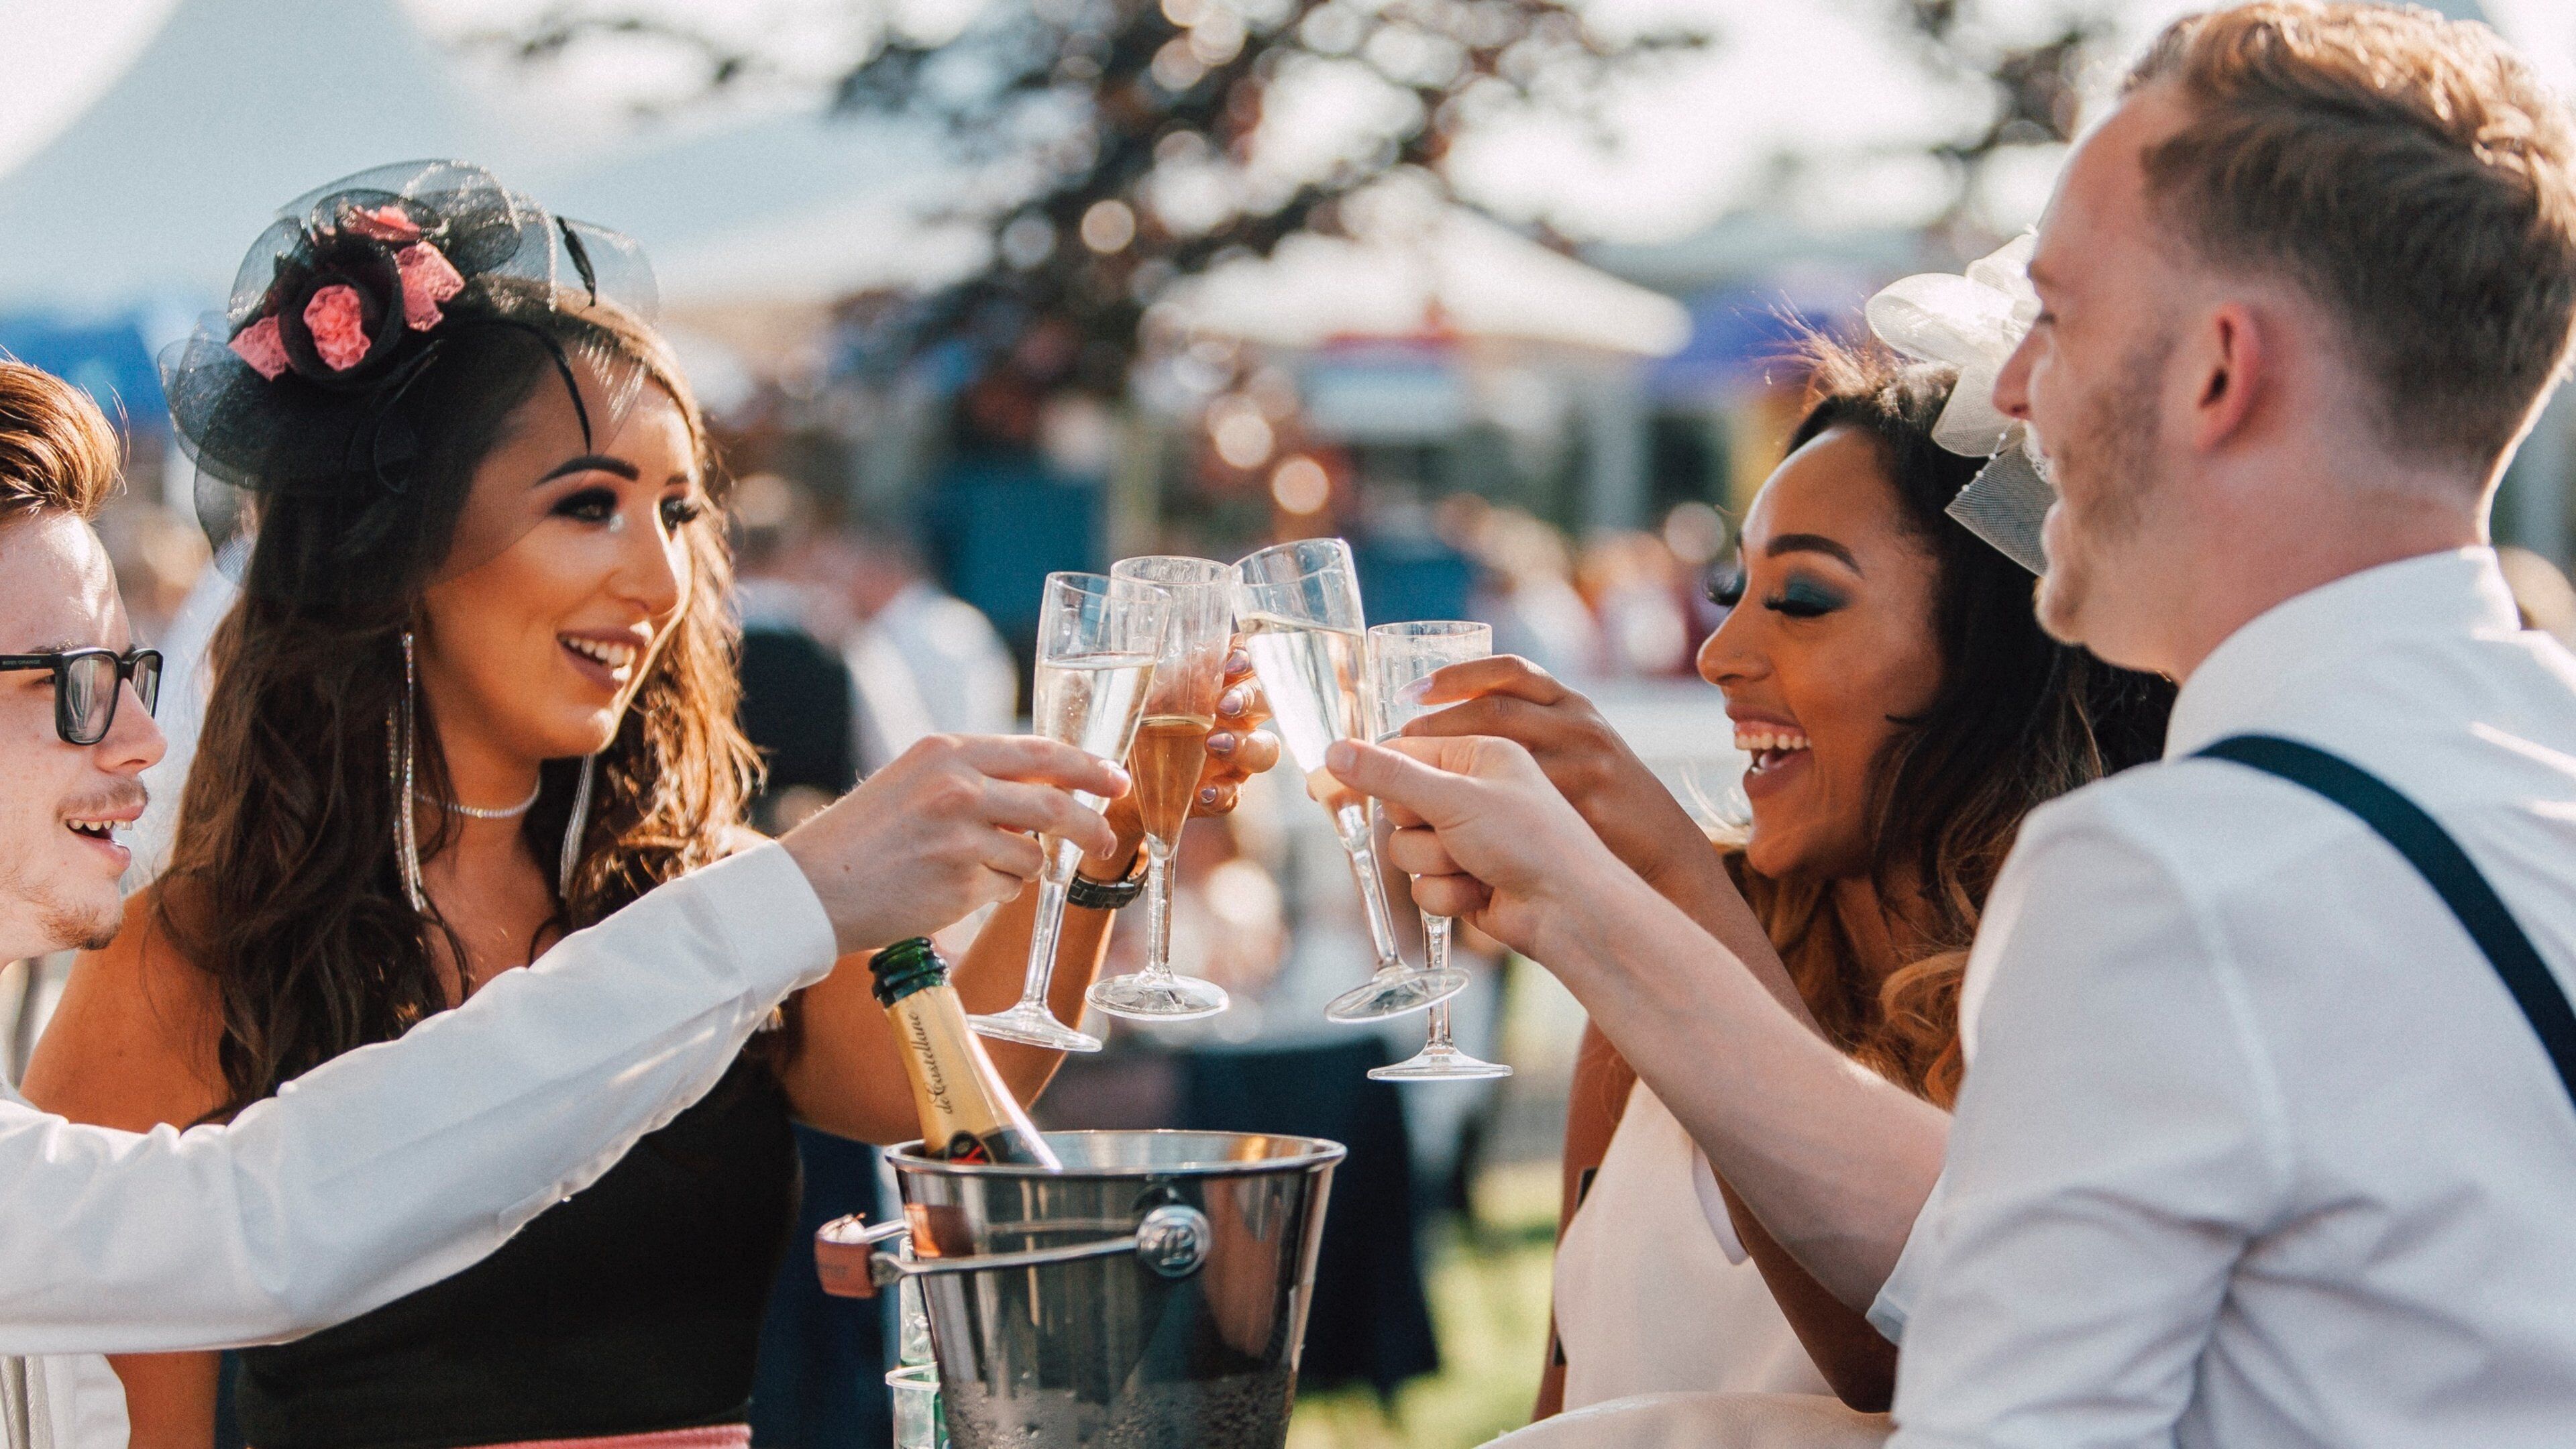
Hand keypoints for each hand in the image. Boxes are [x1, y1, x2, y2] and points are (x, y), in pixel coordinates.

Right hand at [782, 734, 1125, 954]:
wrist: (813, 886)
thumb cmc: (865, 836)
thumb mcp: (916, 780)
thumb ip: (977, 777)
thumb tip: (1049, 788)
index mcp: (948, 751)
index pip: (1039, 752)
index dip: (1087, 766)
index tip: (1116, 779)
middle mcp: (958, 786)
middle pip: (1054, 805)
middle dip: (1089, 826)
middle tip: (1105, 840)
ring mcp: (961, 836)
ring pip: (1031, 855)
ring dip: (1017, 868)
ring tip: (965, 869)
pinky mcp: (961, 883)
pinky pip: (1005, 889)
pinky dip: (990, 892)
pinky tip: (947, 889)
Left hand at [1089, 646, 1281, 876]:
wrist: (1118, 783)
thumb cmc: (1134, 727)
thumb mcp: (1135, 699)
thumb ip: (1146, 682)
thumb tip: (1143, 666)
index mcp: (1218, 687)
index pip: (1247, 662)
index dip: (1249, 657)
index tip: (1232, 661)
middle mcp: (1235, 720)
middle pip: (1267, 701)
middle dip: (1252, 698)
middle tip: (1225, 705)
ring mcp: (1233, 759)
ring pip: (1265, 750)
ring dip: (1246, 745)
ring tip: (1215, 744)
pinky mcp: (1222, 795)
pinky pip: (1234, 795)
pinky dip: (1223, 792)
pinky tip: (1204, 792)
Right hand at [1323, 734, 1634, 962]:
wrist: (1569, 911)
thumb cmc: (1529, 840)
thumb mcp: (1455, 798)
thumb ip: (1390, 776)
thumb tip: (1334, 751)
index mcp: (1478, 754)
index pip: (1403, 753)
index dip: (1372, 771)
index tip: (1329, 784)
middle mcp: (1473, 793)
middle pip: (1398, 807)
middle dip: (1419, 829)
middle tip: (1452, 832)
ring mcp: (1469, 839)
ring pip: (1407, 851)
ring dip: (1434, 865)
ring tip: (1475, 866)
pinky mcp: (1466, 880)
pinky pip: (1424, 885)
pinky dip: (1448, 894)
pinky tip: (1481, 894)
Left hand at [1406, 656, 1711, 895]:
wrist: (1659, 847)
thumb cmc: (1600, 796)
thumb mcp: (1572, 745)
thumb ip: (1520, 729)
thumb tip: (1435, 728)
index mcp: (1571, 705)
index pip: (1510, 671)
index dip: (1457, 676)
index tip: (1411, 692)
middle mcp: (1579, 729)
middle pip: (1496, 714)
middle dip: (1439, 730)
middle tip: (1398, 748)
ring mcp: (1587, 769)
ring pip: (1502, 765)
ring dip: (1451, 778)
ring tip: (1414, 795)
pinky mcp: (1590, 813)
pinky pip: (1520, 815)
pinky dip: (1480, 823)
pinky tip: (1453, 838)